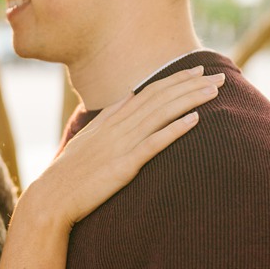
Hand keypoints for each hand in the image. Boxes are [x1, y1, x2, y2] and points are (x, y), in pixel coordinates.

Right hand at [28, 65, 224, 226]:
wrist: (51, 198)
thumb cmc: (70, 173)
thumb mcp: (90, 138)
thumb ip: (111, 116)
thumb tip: (129, 95)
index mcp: (111, 119)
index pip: (149, 92)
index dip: (175, 80)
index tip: (197, 70)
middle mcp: (118, 126)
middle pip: (160, 98)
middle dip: (191, 85)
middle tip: (218, 75)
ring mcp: (121, 144)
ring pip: (161, 115)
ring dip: (189, 101)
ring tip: (213, 91)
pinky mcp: (124, 165)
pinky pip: (154, 143)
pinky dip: (175, 129)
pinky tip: (195, 119)